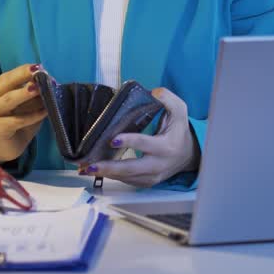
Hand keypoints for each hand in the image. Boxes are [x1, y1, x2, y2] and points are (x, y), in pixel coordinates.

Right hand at [0, 64, 47, 165]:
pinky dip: (32, 116)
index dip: (24, 70)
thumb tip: (52, 82)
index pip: (11, 75)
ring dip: (23, 94)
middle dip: (22, 75)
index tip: (40, 67)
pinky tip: (44, 112)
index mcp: (0, 88)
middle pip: (6, 83)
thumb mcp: (30, 105)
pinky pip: (16, 120)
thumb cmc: (20, 121)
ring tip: (38, 89)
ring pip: (8, 100)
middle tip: (37, 71)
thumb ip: (38, 94)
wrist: (7, 146)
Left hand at [83, 88, 198, 187]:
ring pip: (127, 178)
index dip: (130, 141)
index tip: (113, 139)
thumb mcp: (180, 111)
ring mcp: (153, 176)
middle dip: (110, 167)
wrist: (188, 154)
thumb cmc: (179, 130)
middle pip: (132, 169)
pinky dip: (111, 177)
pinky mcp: (147, 182)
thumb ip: (169, 98)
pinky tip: (96, 172)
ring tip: (85, 169)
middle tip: (91, 165)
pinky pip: (128, 182)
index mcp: (166, 146)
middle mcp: (159, 164)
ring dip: (106, 174)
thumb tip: (153, 92)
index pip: (146, 144)